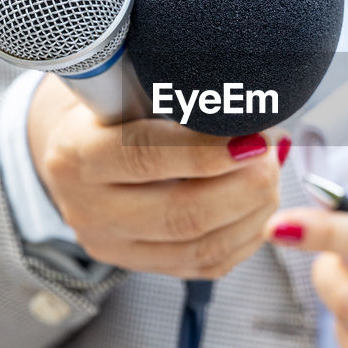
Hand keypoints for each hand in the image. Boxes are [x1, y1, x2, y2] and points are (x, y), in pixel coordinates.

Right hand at [28, 74, 287, 278]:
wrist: (77, 147)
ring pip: (198, 246)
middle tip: (272, 158)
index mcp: (75, 153)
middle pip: (180, 214)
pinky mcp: (139, 264)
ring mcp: (112, 244)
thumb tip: (247, 109)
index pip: (145, 157)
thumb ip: (174, 92)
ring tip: (272, 178)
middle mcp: (87, 208)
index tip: (254, 139)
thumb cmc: (112, 104)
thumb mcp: (126, 83)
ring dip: (252, 214)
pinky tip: (261, 209)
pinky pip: (205, 265)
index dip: (206, 151)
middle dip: (244, 188)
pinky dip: (245, 238)